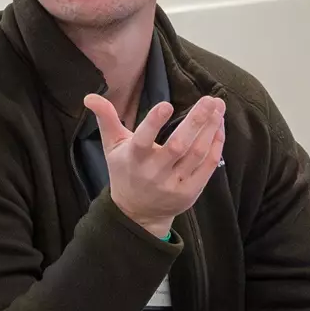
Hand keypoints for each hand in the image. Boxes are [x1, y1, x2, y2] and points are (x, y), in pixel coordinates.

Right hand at [82, 93, 225, 237]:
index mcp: (134, 159)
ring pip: (196, 154)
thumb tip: (90, 97)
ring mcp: (173, 184)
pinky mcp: (189, 192)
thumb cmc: (125, 172)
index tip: (166, 105)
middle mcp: (154, 172)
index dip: (154, 122)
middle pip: (178, 145)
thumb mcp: (112, 147)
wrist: (137, 214)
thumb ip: (106, 119)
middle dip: (196, 121)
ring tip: (219, 108)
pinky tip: (219, 128)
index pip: (143, 140)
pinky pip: (207, 167)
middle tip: (210, 100)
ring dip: (210, 130)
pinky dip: (215, 146)